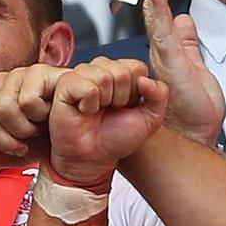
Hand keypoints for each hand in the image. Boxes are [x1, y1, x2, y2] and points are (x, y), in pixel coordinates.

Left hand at [0, 63, 66, 171]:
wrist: (79, 131)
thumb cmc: (48, 137)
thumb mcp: (15, 154)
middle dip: (3, 141)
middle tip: (23, 143)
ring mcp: (18, 76)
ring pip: (1, 109)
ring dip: (22, 130)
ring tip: (37, 130)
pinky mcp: (39, 72)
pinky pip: (26, 101)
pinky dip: (38, 116)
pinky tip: (49, 115)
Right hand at [45, 57, 166, 186]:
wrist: (93, 158)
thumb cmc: (117, 138)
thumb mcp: (151, 119)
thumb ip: (160, 95)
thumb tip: (145, 79)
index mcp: (122, 72)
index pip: (137, 67)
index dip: (135, 92)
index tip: (126, 107)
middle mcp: (102, 69)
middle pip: (121, 72)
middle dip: (120, 98)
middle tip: (109, 111)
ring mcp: (82, 75)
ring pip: (103, 77)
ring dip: (103, 102)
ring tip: (96, 111)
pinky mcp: (65, 85)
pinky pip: (86, 87)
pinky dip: (88, 104)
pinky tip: (83, 110)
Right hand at [140, 0, 222, 143]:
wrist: (193, 137)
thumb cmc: (193, 111)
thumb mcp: (196, 68)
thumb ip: (188, 44)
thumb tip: (186, 20)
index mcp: (168, 50)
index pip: (162, 12)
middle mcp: (161, 50)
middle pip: (155, 9)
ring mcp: (163, 56)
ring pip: (156, 16)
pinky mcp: (169, 64)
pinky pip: (161, 33)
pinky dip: (159, 13)